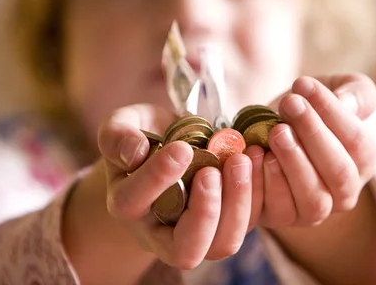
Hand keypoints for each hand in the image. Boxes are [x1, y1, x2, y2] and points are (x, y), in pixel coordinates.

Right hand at [97, 104, 253, 268]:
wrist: (171, 145)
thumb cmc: (144, 135)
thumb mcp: (123, 125)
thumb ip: (118, 136)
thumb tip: (134, 152)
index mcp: (127, 204)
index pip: (134, 203)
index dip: (158, 178)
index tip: (181, 149)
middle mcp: (160, 231)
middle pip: (184, 250)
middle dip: (204, 212)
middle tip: (212, 171)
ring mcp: (199, 234)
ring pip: (221, 244)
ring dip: (236, 204)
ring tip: (240, 160)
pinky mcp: (228, 224)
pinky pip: (248, 224)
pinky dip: (257, 194)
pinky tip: (256, 158)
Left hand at [245, 73, 375, 227]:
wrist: (267, 132)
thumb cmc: (309, 110)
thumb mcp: (336, 90)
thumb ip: (354, 92)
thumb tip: (346, 102)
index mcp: (363, 163)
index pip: (357, 142)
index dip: (332, 112)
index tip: (303, 84)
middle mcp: (342, 195)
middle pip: (338, 173)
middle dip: (313, 134)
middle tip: (290, 104)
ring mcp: (309, 212)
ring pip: (312, 200)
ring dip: (292, 162)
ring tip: (275, 130)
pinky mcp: (275, 218)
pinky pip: (272, 210)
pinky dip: (262, 181)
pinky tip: (252, 152)